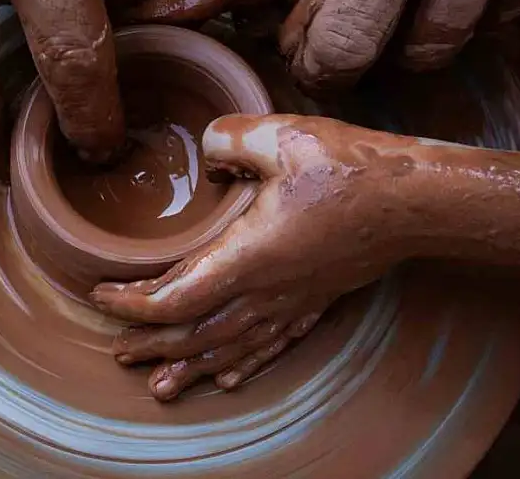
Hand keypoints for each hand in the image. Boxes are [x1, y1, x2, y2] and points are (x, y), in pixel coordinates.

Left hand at [91, 114, 426, 399]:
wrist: (417, 200)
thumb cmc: (352, 168)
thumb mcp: (282, 134)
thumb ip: (228, 138)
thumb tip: (206, 152)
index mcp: (248, 257)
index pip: (173, 299)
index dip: (131, 304)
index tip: (102, 294)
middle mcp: (267, 291)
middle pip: (195, 335)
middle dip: (152, 345)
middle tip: (117, 352)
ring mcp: (293, 301)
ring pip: (231, 348)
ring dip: (191, 366)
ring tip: (160, 385)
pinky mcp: (317, 299)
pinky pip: (272, 344)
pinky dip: (244, 362)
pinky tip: (232, 376)